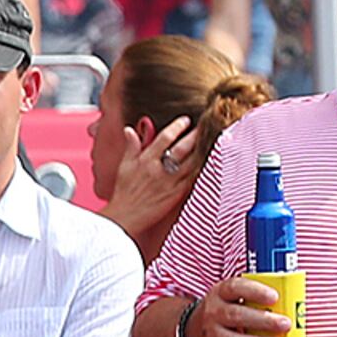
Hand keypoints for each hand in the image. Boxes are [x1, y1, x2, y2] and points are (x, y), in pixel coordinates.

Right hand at [99, 115, 200, 246]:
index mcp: (145, 160)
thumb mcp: (124, 166)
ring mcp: (169, 182)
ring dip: (203, 150)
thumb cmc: (124, 192)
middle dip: (196, 135)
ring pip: (191, 163)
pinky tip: (210, 161)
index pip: (165, 138)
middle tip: (206, 125)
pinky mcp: (177, 194)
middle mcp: (159, 169)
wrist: (125, 216)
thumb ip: (131, 146)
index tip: (186, 120)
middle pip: (182, 148)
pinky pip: (193, 178)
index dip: (177, 127)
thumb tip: (130, 129)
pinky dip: (202, 169)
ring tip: (213, 140)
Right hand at [187, 278, 295, 336]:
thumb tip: (294, 302)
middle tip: (286, 324)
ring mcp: (213, 335)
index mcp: (221, 293)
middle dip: (262, 321)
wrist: (200, 329)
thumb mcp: (235, 296)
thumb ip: (257, 297)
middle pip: (235, 315)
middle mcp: (213, 313)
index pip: (235, 288)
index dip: (255, 291)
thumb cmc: (230, 308)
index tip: (275, 296)